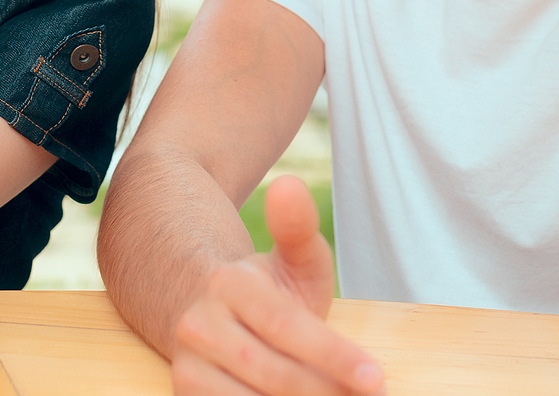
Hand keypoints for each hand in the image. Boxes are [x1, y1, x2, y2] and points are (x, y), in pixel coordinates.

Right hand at [170, 177, 383, 395]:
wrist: (198, 304)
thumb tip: (288, 184)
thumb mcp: (289, 258)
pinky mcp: (183, 391)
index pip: (286, 327)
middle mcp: (200, 324)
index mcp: (229, 285)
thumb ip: (297, 227)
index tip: (375, 378)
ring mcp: (187, 362)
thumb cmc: (263, 288)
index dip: (333, 355)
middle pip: (272, 372)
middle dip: (324, 390)